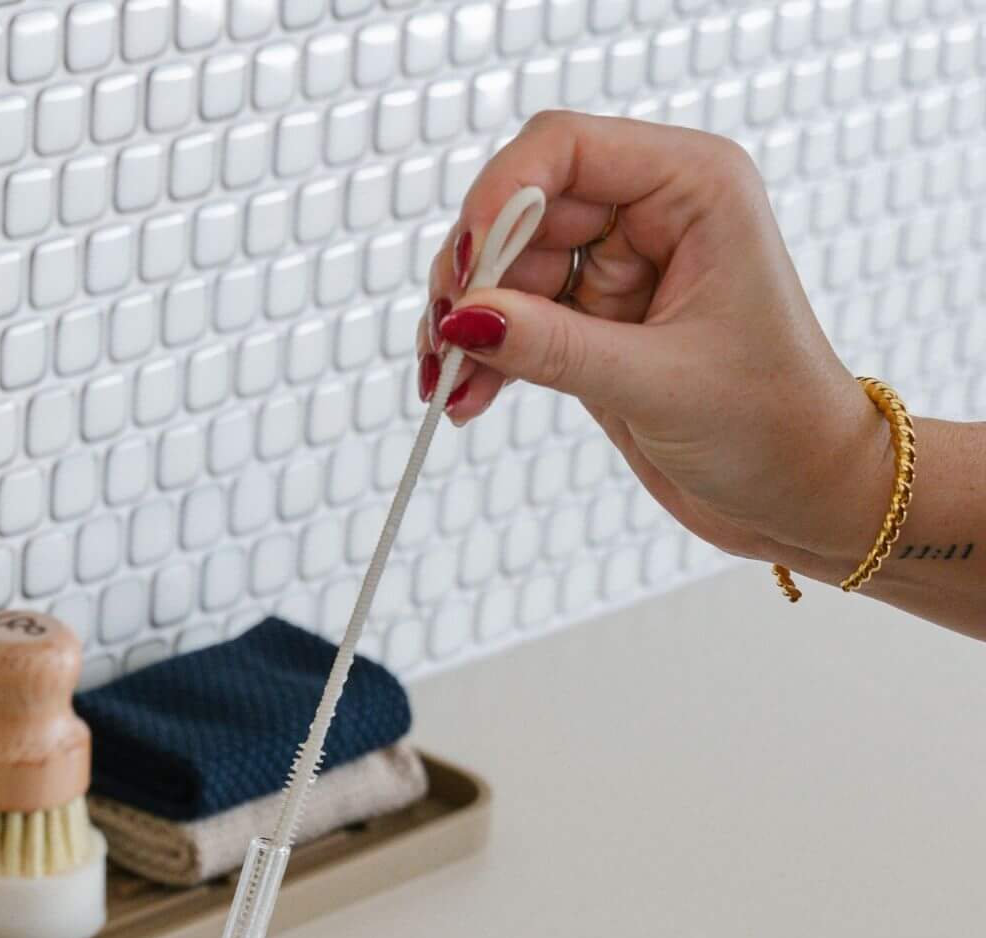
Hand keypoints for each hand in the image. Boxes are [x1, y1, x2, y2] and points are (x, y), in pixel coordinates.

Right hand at [420, 111, 890, 582]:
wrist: (793, 489)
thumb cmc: (769, 422)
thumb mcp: (656, 382)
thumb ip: (554, 347)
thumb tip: (464, 321)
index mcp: (693, 189)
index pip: (568, 149)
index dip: (501, 198)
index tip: (464, 274)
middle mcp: (651, 214)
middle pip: (523, 209)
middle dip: (473, 277)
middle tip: (444, 344)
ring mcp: (618, 269)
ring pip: (507, 270)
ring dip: (468, 327)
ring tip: (450, 386)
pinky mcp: (593, 321)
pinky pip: (514, 321)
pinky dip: (484, 357)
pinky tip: (468, 399)